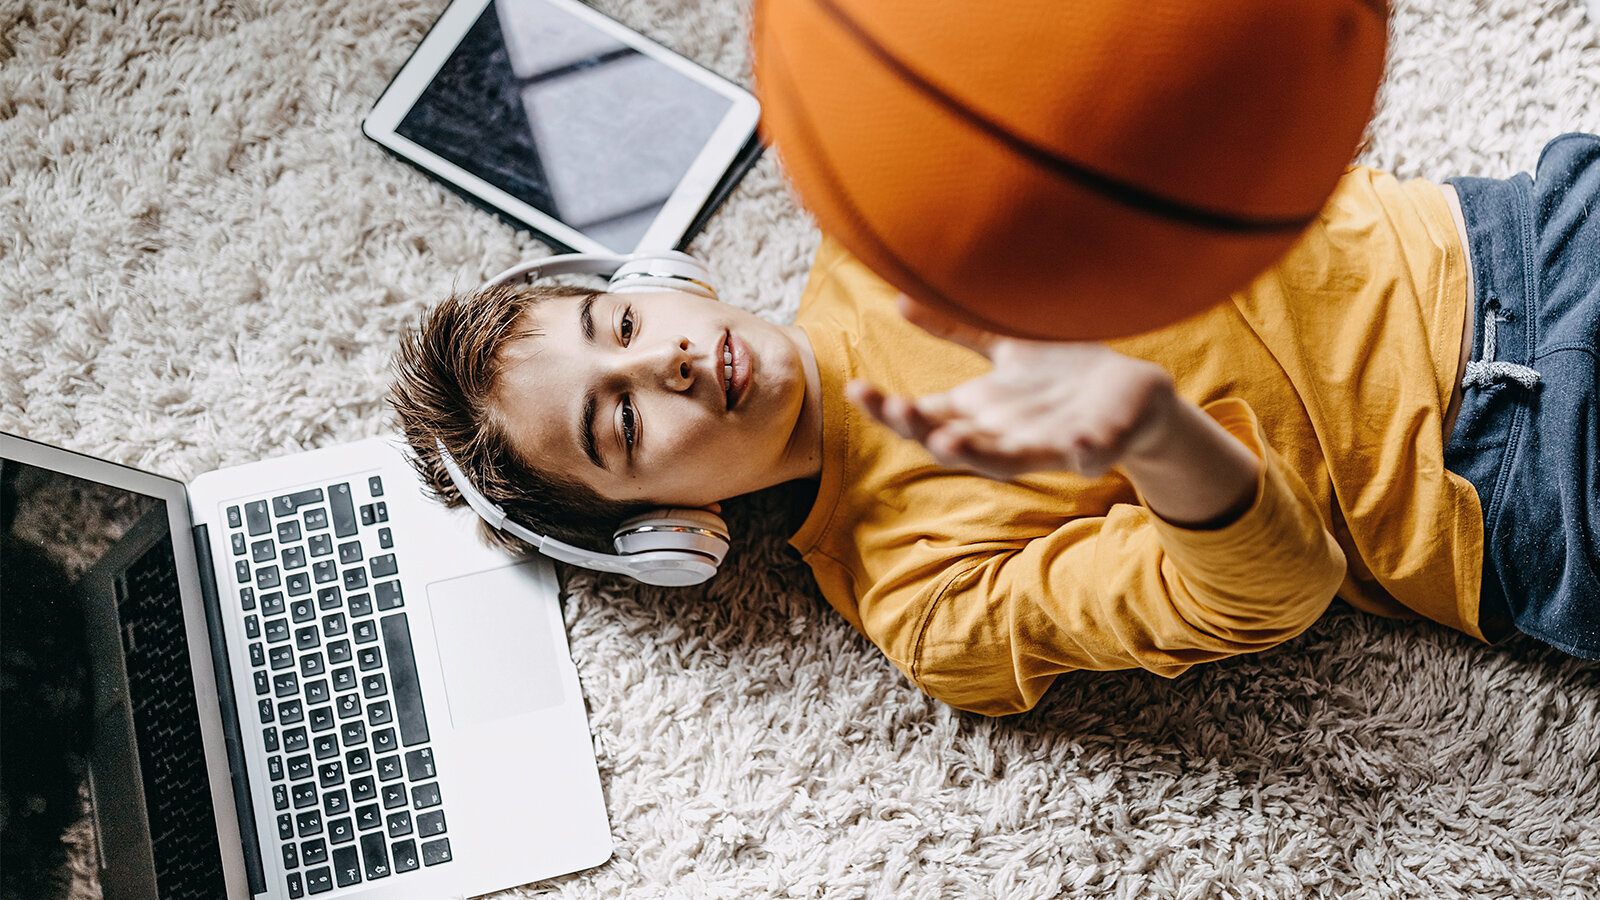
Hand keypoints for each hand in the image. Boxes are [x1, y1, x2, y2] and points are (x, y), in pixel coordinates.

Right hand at [848, 295, 1179, 480]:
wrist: (1131, 397)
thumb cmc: (1063, 376)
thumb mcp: (1006, 348)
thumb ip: (957, 330)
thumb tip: (899, 296)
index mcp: (981, 413)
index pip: (923, 415)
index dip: (888, 408)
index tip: (855, 388)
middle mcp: (1004, 435)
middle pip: (951, 441)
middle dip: (921, 430)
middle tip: (895, 410)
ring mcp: (1048, 445)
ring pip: (1004, 459)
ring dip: (975, 453)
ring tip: (947, 440)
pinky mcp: (1095, 446)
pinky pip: (1087, 454)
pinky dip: (1081, 452)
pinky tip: (1076, 443)